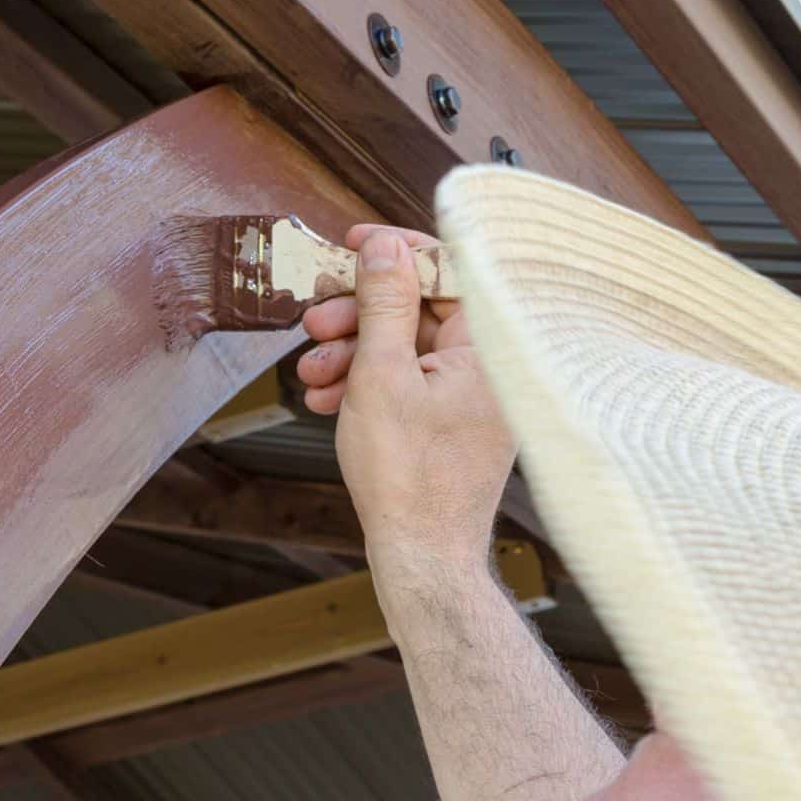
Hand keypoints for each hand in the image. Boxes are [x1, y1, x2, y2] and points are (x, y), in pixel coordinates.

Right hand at [297, 224, 514, 589]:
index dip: (393, 252)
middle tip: (314, 319)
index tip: (351, 245)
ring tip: (311, 373)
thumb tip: (385, 245)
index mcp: (488, 342)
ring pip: (405, 348)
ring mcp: (472, 396)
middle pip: (419, 308)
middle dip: (359, 313)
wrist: (422, 554)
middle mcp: (489, 364)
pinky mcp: (453, 422)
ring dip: (351, 352)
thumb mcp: (382, 373)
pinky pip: (409, 384)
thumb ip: (385, 302)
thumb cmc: (408, 476)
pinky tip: (327, 399)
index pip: (447, 267)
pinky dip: (367, 385)